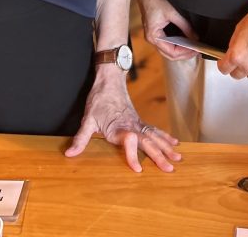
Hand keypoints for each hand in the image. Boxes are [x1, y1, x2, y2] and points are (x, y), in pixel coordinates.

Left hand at [65, 68, 180, 172]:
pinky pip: (154, 130)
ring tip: (177, 159)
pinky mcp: (140, 120)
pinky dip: (165, 137)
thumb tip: (69, 154)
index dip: (132, 156)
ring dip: (166, 148)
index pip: (128, 143)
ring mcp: (138, 122)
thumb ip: (81, 138)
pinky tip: (174, 143)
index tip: (138, 170)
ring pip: (154, 136)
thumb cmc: (98, 99)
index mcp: (118, 127)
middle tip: (169, 169)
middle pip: (147, 142)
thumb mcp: (87, 119)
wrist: (110, 79)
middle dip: (159, 156)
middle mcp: (131, 126)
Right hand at [134, 0, 197, 61]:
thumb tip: (196, 37)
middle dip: (184, 53)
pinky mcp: (155, 28)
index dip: (185, 53)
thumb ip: (185, 26)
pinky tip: (185, 39)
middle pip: (169, 53)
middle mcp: (151, 38)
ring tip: (193, 46)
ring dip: (180, 49)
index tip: (196, 50)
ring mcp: (153, 33)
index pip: (171, 53)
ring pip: (168, 48)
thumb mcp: (172, 12)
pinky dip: (176, 42)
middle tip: (197, 50)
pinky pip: (166, 41)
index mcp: (153, 36)